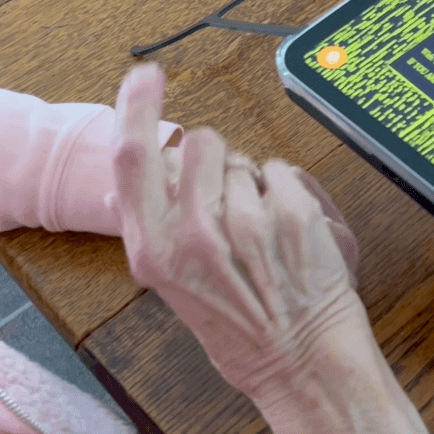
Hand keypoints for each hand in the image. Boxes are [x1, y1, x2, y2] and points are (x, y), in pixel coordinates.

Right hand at [110, 64, 433, 433]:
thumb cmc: (239, 328)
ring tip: (258, 228)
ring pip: (241, 157)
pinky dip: (284, 191)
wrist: (300, 357)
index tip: (145, 76)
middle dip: (214, 158)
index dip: (136, 107)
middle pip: (199, 143)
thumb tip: (150, 171)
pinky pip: (280, 170)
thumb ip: (160, 226)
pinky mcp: (291, 213)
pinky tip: (285, 230)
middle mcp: (195, 232)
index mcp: (155, 250)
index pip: (133, 158)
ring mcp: (245, 221)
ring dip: (249, 180)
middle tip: (227, 202)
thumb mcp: (174, 284)